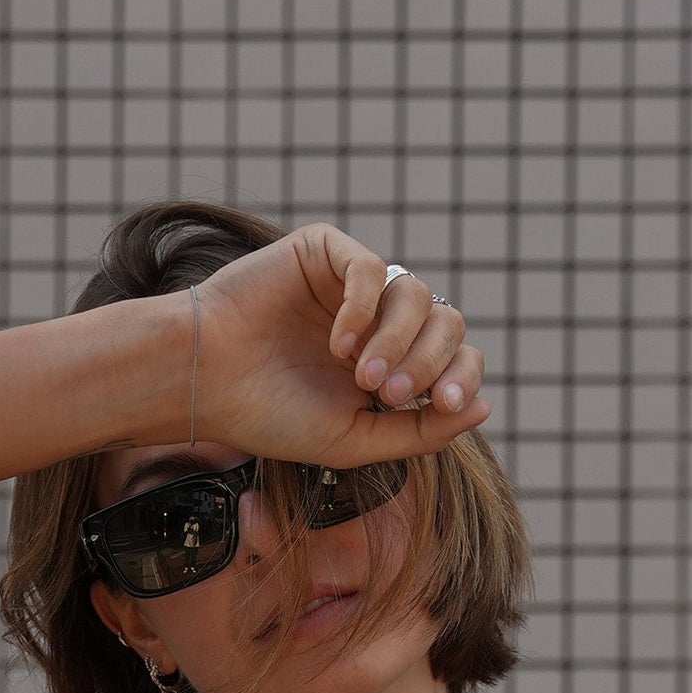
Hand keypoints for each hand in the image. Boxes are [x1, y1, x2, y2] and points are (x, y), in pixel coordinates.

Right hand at [190, 222, 490, 468]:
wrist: (206, 384)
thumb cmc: (271, 417)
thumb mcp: (355, 440)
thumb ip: (421, 432)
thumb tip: (485, 411)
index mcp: (392, 364)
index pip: (456, 358)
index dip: (462, 378)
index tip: (446, 405)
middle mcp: (379, 320)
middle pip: (446, 322)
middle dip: (428, 363)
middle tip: (386, 395)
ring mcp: (353, 284)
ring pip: (415, 294)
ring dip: (397, 340)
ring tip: (359, 375)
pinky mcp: (325, 252)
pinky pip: (371, 268)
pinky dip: (363, 307)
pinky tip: (337, 344)